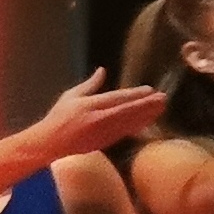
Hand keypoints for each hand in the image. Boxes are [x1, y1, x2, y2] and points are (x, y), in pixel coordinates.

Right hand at [23, 71, 166, 160]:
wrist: (50, 142)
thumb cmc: (59, 116)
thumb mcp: (71, 96)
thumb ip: (90, 84)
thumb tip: (103, 70)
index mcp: (89, 105)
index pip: (116, 99)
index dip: (135, 95)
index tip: (150, 90)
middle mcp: (98, 119)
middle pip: (127, 111)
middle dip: (147, 105)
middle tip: (164, 99)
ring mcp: (103, 132)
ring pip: (129, 123)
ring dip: (147, 115)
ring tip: (161, 108)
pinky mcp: (106, 142)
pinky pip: (125, 132)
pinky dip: (138, 126)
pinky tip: (149, 120)